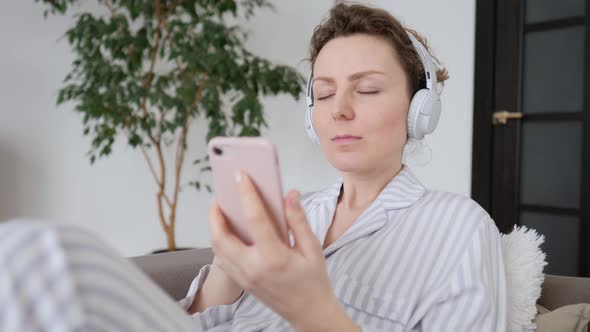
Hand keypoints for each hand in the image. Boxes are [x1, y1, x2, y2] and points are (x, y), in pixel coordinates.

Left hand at [209, 170, 355, 330]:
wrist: (309, 313)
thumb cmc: (314, 281)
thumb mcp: (313, 249)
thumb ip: (298, 220)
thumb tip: (289, 194)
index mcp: (275, 257)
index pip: (255, 218)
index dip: (246, 193)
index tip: (240, 175)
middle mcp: (254, 268)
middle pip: (222, 236)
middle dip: (215, 213)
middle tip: (219, 195)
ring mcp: (245, 278)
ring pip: (217, 249)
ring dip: (214, 227)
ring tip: (220, 209)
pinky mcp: (242, 283)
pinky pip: (222, 259)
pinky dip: (220, 242)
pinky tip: (227, 229)